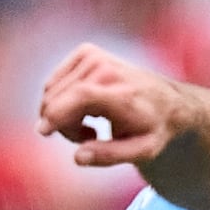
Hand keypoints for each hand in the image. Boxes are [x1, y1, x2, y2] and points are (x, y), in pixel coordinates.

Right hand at [37, 44, 189, 171]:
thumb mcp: (142, 151)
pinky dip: (62, 100)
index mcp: (122, 94)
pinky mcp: (86, 52)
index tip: (42, 131)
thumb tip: (78, 157)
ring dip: (62, 115)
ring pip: (53, 92)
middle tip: (90, 138)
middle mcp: (106, 68)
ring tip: (92, 127)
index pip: (81, 97)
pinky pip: (55, 82)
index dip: (57, 113)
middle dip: (63, 126)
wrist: (168, 100)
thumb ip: (110, 155)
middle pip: (60, 99)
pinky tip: (87, 108)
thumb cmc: (153, 129)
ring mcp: (93, 56)